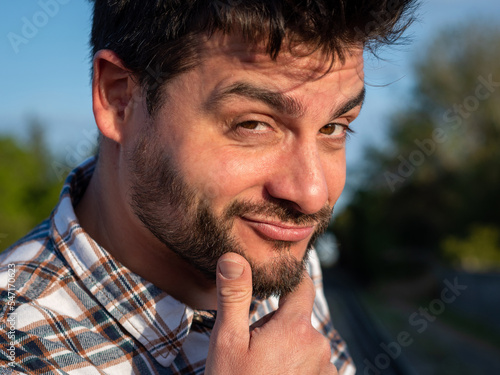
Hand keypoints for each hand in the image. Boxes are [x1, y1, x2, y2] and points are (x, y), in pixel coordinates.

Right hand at [206, 252, 337, 374]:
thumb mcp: (228, 341)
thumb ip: (234, 296)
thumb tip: (233, 257)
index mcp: (295, 328)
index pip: (301, 286)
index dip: (290, 279)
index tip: (279, 279)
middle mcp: (318, 345)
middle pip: (298, 319)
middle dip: (278, 325)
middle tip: (252, 347)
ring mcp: (325, 370)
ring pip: (304, 344)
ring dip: (287, 348)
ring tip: (262, 368)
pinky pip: (312, 366)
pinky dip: (296, 368)